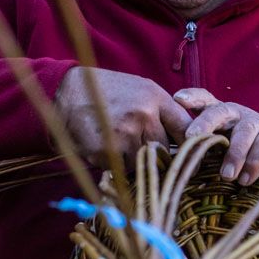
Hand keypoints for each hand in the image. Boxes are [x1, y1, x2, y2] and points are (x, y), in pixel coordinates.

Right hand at [54, 66, 192, 160]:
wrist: (68, 92)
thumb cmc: (108, 91)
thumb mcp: (141, 89)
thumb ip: (163, 111)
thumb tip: (186, 140)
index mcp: (155, 99)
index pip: (185, 129)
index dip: (190, 146)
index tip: (190, 159)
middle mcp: (144, 117)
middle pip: (164, 152)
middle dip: (154, 154)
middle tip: (137, 145)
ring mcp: (125, 135)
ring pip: (141, 164)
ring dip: (131, 159)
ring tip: (116, 139)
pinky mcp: (107, 151)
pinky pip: (120, 168)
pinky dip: (113, 162)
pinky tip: (103, 144)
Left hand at [174, 88, 258, 185]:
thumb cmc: (241, 148)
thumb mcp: (222, 144)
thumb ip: (203, 148)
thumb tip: (178, 165)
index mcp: (220, 113)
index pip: (205, 99)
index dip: (192, 97)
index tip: (177, 99)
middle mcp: (237, 113)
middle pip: (220, 111)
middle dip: (205, 122)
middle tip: (191, 137)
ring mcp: (256, 122)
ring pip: (244, 132)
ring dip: (235, 154)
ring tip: (226, 176)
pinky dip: (254, 164)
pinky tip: (246, 180)